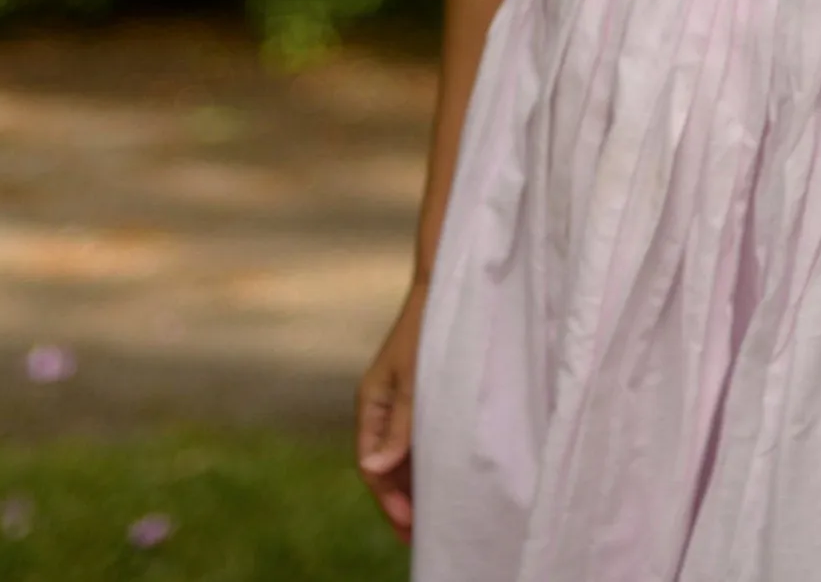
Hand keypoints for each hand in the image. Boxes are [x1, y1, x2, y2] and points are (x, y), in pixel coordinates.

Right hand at [355, 282, 425, 544]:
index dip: (389, 498)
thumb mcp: (417, 380)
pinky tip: (444, 477)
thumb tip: (375, 470)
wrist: (448, 287)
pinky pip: (418, 437)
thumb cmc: (430, 328)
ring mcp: (402, 402)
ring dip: (415, 483)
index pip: (372, 465)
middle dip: (401, 500)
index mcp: (372, 404)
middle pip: (386, 465)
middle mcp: (383, 407)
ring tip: (434, 515)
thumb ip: (401, 425)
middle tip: (422, 533)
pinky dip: (427, 460)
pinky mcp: (422, 395)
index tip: (410, 525)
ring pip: (403, 454)